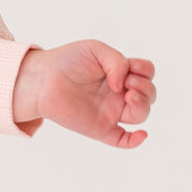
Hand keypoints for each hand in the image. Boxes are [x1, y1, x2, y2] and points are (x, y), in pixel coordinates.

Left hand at [12, 41, 155, 148]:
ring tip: (127, 95)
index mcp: (120, 74)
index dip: (145, 70)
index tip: (129, 66)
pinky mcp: (99, 128)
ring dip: (142, 105)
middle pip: (149, 96)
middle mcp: (118, 94)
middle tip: (125, 82)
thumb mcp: (96, 50)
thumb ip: (117, 61)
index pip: (147, 74)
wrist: (42, 79)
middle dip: (145, 88)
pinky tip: (141, 134)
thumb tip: (121, 87)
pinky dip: (135, 141)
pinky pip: (123, 140)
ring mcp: (110, 112)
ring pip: (140, 115)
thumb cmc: (67, 62)